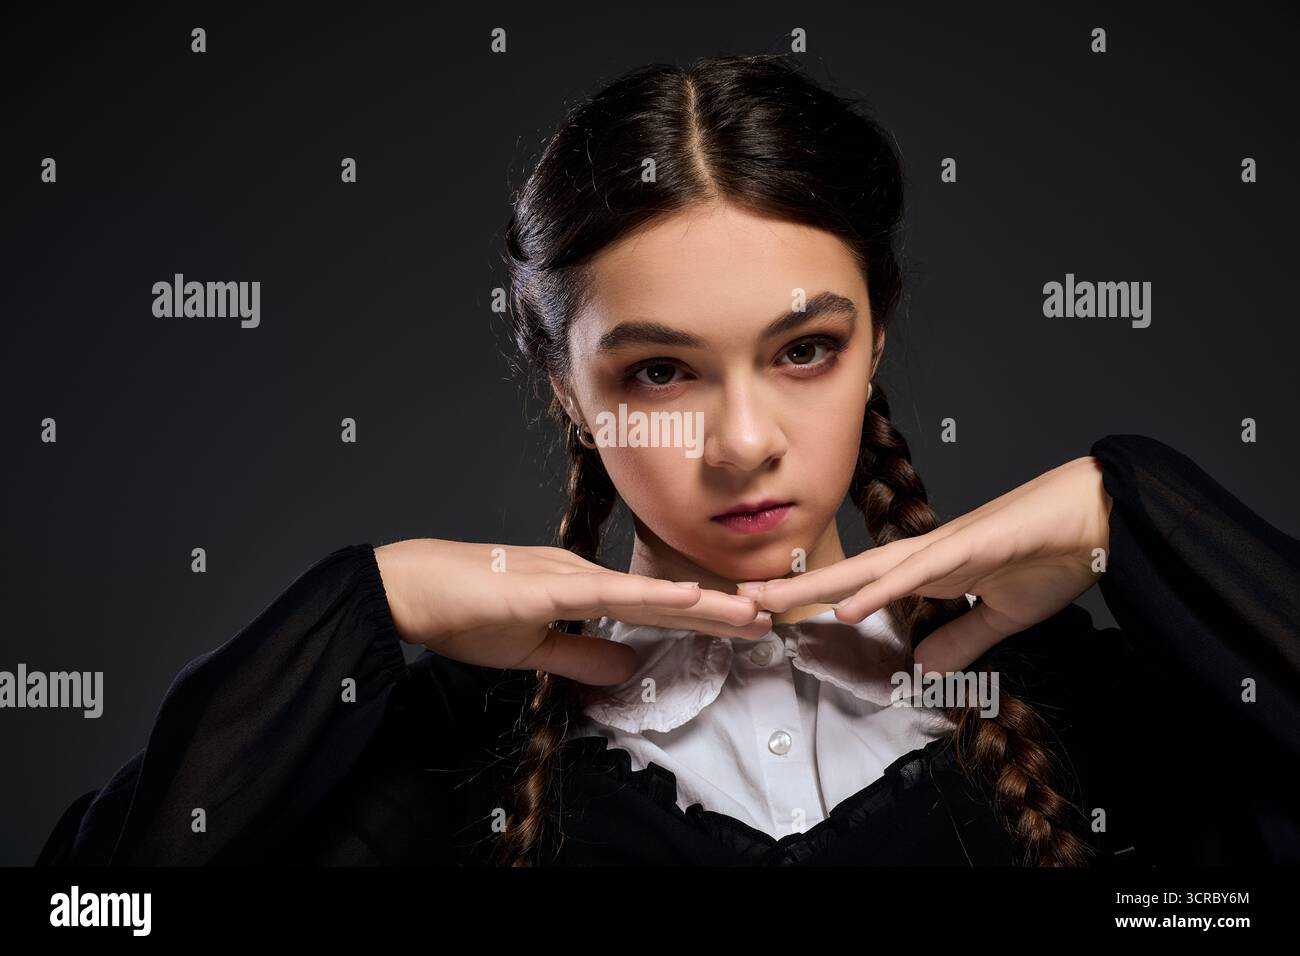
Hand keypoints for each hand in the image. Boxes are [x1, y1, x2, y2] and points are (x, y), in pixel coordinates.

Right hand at [373, 538, 770, 684]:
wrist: (408, 590)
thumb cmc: (461, 612)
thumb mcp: (531, 650)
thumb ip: (581, 658)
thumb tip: (628, 667)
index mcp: (577, 588)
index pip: (650, 607)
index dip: (699, 614)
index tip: (741, 623)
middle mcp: (581, 575)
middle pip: (662, 597)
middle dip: (718, 608)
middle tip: (769, 616)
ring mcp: (567, 576)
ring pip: (648, 593)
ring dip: (703, 604)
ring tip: (751, 612)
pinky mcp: (547, 588)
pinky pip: (609, 595)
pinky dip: (653, 598)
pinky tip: (689, 601)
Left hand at [737, 455, 1112, 673]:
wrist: (1099, 518)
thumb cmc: (1052, 556)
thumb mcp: (1000, 616)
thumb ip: (963, 639)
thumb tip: (926, 669)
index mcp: (931, 570)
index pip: (862, 586)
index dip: (817, 597)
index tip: (774, 612)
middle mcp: (926, 555)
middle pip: (848, 573)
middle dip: (794, 588)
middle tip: (741, 601)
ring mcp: (947, 548)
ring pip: (869, 569)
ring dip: (818, 586)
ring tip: (770, 601)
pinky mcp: (972, 546)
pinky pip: (918, 572)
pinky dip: (882, 588)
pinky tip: (848, 603)